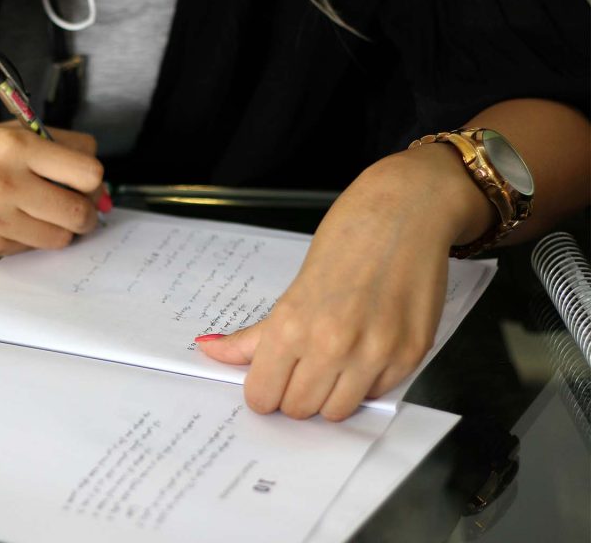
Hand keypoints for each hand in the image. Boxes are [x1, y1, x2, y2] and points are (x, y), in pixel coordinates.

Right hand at [0, 122, 106, 260]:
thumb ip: (49, 149)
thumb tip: (95, 182)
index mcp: (15, 143)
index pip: (88, 169)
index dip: (91, 180)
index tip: (83, 184)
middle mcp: (7, 179)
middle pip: (80, 209)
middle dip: (83, 212)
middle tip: (71, 208)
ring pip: (60, 236)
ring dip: (58, 230)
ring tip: (37, 216)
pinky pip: (30, 248)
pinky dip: (28, 239)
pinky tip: (8, 224)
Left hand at [198, 145, 493, 420]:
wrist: (404, 211)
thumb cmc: (346, 242)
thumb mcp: (291, 289)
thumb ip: (257, 334)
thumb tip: (211, 350)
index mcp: (293, 326)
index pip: (263, 395)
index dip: (263, 391)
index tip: (269, 381)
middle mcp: (333, 345)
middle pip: (298, 409)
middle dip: (294, 394)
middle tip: (301, 368)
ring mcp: (376, 353)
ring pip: (336, 412)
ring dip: (329, 396)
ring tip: (332, 364)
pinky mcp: (411, 355)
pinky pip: (376, 394)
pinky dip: (365, 383)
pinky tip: (363, 352)